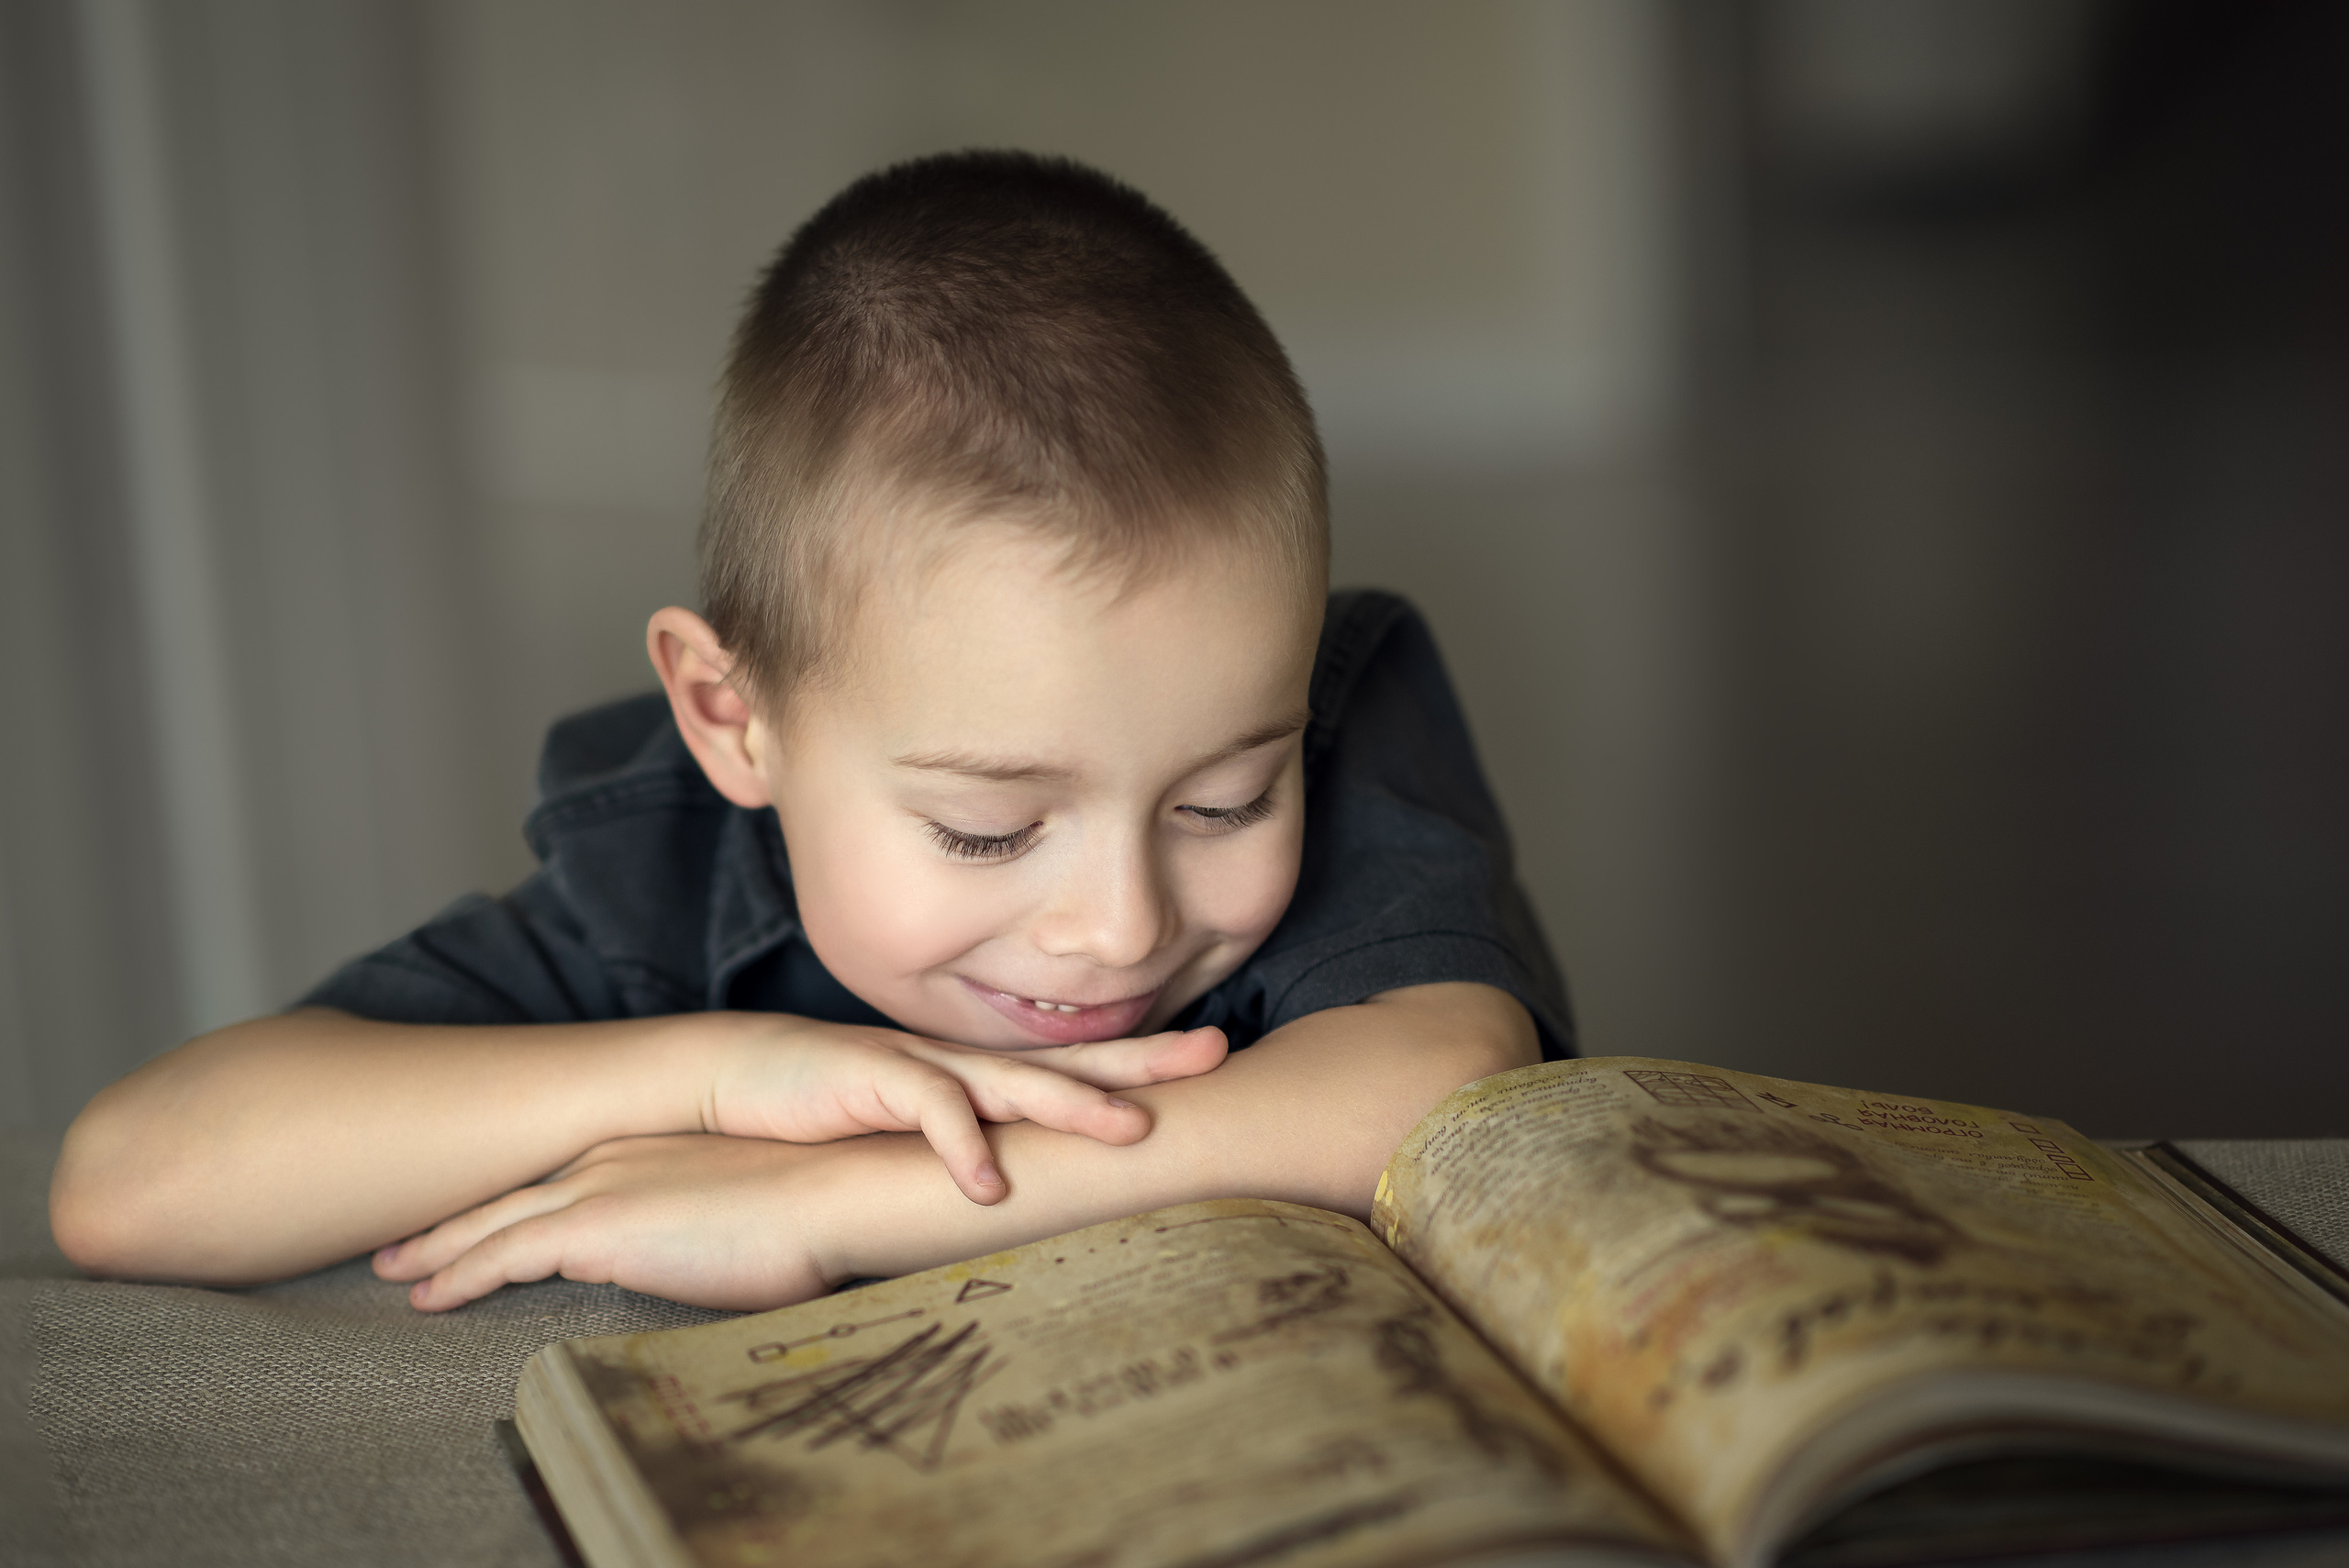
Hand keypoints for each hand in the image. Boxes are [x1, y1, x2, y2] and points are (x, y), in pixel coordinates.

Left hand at [373, 1133, 854, 1311]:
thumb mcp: (751, 1208)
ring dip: (439, 1248)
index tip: (482, 1213)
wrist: (835, 1189)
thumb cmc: (816, 1208)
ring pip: (493, 1223)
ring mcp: (600, 1188)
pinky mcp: (595, 1228)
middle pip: (513, 1193)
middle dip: (455, 1217)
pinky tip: (428, 1297)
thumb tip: (713, 1259)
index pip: (561, 1174)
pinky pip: (502, 1258)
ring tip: (395, 1272)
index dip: (513, 1195)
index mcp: (649, 1148)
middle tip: (404, 1240)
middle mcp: (614, 1158)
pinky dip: (459, 1275)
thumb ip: (711, 1227)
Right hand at [701, 1017, 1226, 1203]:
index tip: (1214, 1055)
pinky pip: (927, 1110)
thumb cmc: (826, 1114)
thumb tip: (1026, 1193)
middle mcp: (961, 1063)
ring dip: (1072, 1104)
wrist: (731, 1080)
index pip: (1075, 1063)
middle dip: (1143, 1056)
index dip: (1143, 1058)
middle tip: (1217, 1052)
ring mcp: (919, 1065)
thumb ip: (968, 1150)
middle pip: (1067, 1056)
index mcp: (977, 1076)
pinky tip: (988, 1186)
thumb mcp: (910, 1137)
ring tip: (1129, 1130)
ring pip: (1011, 1080)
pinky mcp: (869, 1078)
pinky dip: (960, 1147)